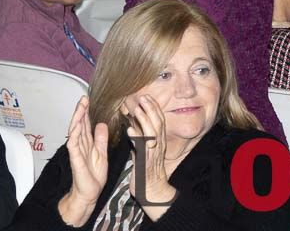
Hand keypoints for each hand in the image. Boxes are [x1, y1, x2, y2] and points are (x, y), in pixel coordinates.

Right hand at [58, 96, 108, 223]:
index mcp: (87, 143)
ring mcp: (77, 152)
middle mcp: (80, 145)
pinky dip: (74, 135)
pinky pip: (73, 146)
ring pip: (75, 131)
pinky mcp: (76, 160)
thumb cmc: (93, 176)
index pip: (85, 124)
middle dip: (81, 111)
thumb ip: (101, 139)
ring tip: (80, 107)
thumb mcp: (101, 153)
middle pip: (79, 124)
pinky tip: (76, 127)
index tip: (87, 99)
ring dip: (77, 119)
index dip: (86, 112)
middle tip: (83, 98)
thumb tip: (101, 124)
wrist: (89, 193)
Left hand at [126, 95, 175, 210]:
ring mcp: (152, 154)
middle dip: (151, 109)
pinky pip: (142, 149)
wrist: (153, 192)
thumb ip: (140, 139)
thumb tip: (133, 126)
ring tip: (137, 109)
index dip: (154, 108)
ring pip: (152, 133)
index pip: (159, 121)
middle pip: (158, 123)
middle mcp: (157, 146)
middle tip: (143, 97)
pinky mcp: (145, 163)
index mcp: (158, 142)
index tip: (147, 97)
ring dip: (145, 120)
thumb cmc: (147, 172)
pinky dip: (137, 138)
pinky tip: (130, 130)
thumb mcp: (144, 152)